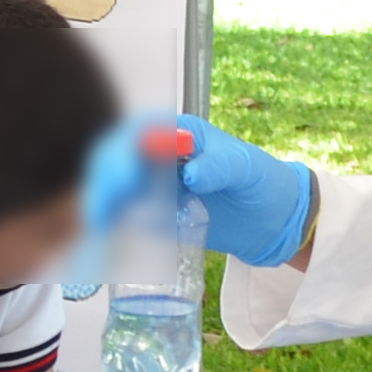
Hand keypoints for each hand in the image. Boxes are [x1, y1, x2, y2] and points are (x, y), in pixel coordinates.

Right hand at [66, 115, 316, 290]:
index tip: (127, 178)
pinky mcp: (153, 215)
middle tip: (103, 210)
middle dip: (104, 181)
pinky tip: (104, 238)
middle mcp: (159, 156)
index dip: (124, 151)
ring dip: (100, 203)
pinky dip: (110, 224)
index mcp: (179, 134)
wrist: (274, 221)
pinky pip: (123, 215)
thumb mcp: (246, 170)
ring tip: (98, 226)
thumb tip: (191, 173)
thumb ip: (221, 167)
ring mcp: (153, 186)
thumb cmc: (264, 184)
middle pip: (115, 159)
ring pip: (112, 187)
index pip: (139, 133)